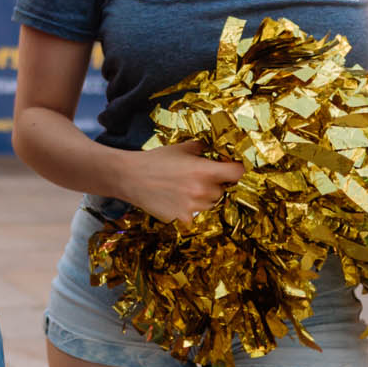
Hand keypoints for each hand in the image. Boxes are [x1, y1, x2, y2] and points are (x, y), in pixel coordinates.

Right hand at [118, 141, 239, 223]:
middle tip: (196, 177)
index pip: (237, 172)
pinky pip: (196, 214)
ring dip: (203, 197)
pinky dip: (189, 208)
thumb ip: (202, 149)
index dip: (236, 169)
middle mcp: (202, 191)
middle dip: (214, 183)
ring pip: (210, 203)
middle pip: (223, 189)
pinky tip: (175, 198)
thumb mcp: (181, 148)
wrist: (131, 177)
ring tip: (183, 188)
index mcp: (204, 170)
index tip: (231, 168)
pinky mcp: (183, 218)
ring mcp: (193, 207)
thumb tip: (216, 148)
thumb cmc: (156, 160)